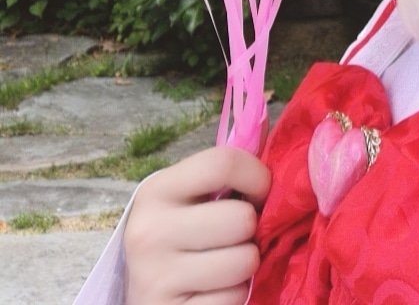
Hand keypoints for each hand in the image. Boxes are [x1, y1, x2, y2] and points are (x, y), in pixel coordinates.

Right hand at [123, 145, 270, 304]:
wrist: (146, 296)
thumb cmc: (181, 235)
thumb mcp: (191, 197)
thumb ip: (226, 173)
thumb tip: (271, 131)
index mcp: (156, 191)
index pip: (223, 163)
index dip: (256, 176)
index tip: (260, 192)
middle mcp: (149, 231)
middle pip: (241, 218)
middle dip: (251, 229)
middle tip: (235, 236)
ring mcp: (155, 278)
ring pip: (244, 260)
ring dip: (245, 264)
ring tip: (224, 262)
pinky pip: (234, 298)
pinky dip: (233, 296)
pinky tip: (212, 291)